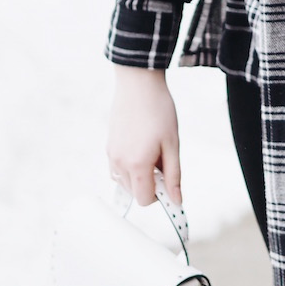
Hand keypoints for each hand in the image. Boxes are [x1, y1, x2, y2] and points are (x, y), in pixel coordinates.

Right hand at [106, 66, 181, 205]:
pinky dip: (130, 167)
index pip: (144, 200)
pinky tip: (141, 145)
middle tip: (162, 158)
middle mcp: (119, 164)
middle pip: (134, 193)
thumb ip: (174, 175)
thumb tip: (176, 201)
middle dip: (150, 183)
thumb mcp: (173, 143)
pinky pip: (118, 169)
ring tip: (151, 149)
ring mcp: (111, 155)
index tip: (168, 178)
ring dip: (139, 175)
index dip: (159, 194)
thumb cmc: (159, 110)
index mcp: (137, 165)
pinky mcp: (108, 147)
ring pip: (125, 182)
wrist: (138, 83)